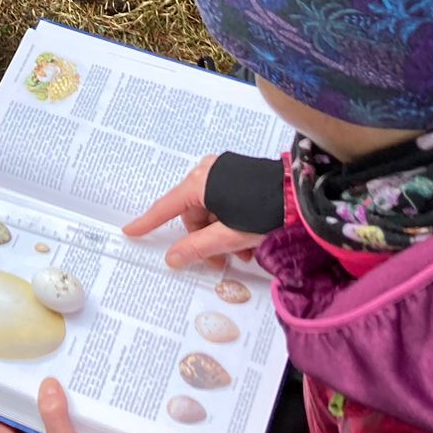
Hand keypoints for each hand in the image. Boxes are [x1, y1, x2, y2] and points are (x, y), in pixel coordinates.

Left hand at [0, 378, 96, 432]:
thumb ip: (55, 418)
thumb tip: (47, 386)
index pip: (0, 423)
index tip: (4, 378)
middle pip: (24, 419)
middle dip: (31, 398)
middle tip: (36, 371)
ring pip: (45, 421)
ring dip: (51, 404)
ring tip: (56, 377)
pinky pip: (64, 427)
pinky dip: (68, 413)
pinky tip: (76, 397)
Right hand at [122, 154, 267, 269]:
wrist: (301, 195)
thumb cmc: (264, 213)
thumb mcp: (229, 237)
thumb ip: (197, 248)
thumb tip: (171, 258)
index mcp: (200, 182)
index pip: (166, 207)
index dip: (149, 222)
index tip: (130, 231)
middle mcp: (208, 171)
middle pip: (192, 212)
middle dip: (203, 239)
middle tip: (219, 262)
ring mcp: (224, 170)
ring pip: (210, 210)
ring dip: (220, 234)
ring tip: (240, 255)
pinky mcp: (239, 174)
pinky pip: (224, 202)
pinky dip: (230, 222)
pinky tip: (246, 241)